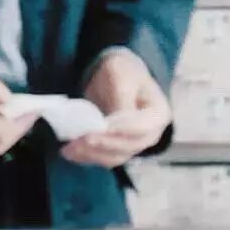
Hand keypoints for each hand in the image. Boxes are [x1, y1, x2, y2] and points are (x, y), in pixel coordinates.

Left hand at [61, 51, 170, 168]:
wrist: (118, 76)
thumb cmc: (123, 72)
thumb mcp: (122, 77)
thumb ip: (120, 100)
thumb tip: (109, 127)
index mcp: (158, 114)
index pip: (141, 128)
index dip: (120, 130)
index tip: (100, 128)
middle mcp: (151, 135)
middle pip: (128, 146)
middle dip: (102, 144)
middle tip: (80, 138)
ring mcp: (134, 145)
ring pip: (114, 156)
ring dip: (92, 154)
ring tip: (70, 147)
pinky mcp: (118, 149)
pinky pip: (103, 158)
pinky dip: (87, 156)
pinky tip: (71, 151)